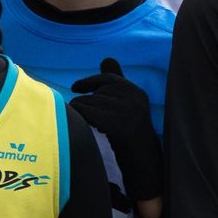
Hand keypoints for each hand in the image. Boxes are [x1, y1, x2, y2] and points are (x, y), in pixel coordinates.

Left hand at [70, 57, 162, 201]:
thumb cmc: (130, 130)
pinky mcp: (115, 123)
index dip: (89, 82)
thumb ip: (117, 80)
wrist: (142, 159)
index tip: (75, 88)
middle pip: (94, 92)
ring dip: (82, 113)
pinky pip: (84, 112)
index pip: (108, 79)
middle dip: (87, 103)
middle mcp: (133, 98)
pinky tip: (89, 128)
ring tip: (94, 126)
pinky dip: (80, 119)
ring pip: (85, 102)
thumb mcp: (127, 102)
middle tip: (93, 119)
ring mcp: (125, 111)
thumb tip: (108, 58)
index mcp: (136, 92)